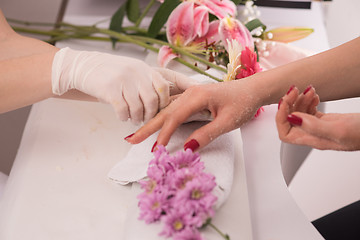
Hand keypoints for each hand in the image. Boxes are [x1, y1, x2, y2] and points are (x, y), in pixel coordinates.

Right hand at [51, 48, 195, 123]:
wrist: (83, 67)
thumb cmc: (113, 73)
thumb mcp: (134, 71)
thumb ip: (149, 81)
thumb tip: (168, 96)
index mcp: (146, 68)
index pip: (168, 82)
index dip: (178, 95)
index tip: (191, 103)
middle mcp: (137, 72)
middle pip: (156, 99)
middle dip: (155, 114)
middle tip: (149, 119)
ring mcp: (124, 80)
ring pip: (140, 107)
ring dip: (139, 118)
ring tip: (135, 119)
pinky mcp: (110, 89)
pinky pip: (124, 110)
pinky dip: (125, 117)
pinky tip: (122, 116)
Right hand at [125, 78, 261, 150]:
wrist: (253, 89)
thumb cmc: (243, 103)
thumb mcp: (228, 122)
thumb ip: (207, 134)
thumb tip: (186, 148)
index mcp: (197, 96)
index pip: (174, 118)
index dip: (164, 135)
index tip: (156, 150)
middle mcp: (190, 93)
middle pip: (164, 112)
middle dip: (147, 127)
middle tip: (130, 139)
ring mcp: (191, 94)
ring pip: (167, 109)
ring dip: (152, 122)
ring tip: (137, 133)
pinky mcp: (193, 98)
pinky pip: (173, 107)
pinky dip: (163, 117)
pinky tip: (155, 122)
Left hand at [276, 85, 359, 150]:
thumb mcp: (339, 129)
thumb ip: (314, 126)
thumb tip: (291, 119)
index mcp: (313, 139)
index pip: (285, 133)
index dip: (281, 116)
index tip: (286, 101)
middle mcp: (313, 134)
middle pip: (290, 120)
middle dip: (289, 103)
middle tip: (294, 89)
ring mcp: (319, 127)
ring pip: (299, 113)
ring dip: (299, 99)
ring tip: (308, 90)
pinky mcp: (326, 120)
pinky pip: (310, 110)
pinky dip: (308, 100)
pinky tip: (314, 94)